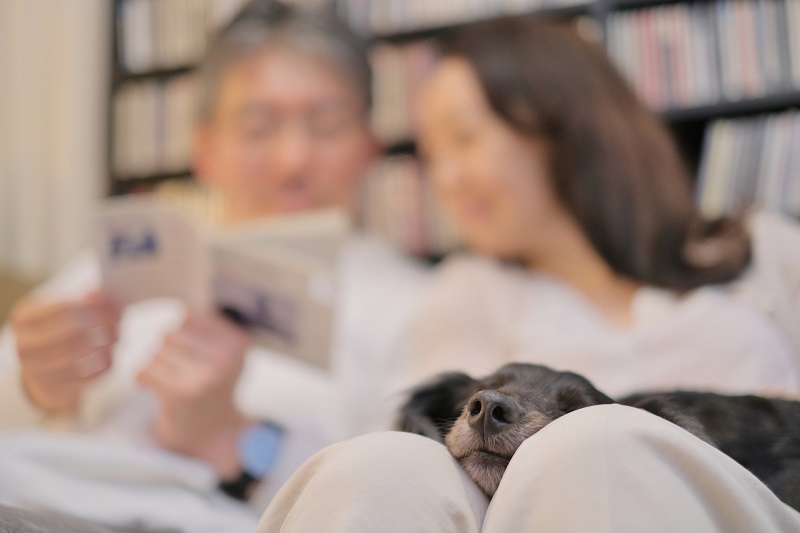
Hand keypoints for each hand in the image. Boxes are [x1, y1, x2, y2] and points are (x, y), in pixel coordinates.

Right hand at [10, 290, 120, 413]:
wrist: (42, 371)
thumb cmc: (57, 332)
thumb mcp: (62, 310)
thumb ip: (84, 301)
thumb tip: (101, 294)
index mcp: (24, 318)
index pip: (63, 307)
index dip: (94, 305)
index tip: (112, 303)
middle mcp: (25, 345)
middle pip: (74, 330)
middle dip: (103, 322)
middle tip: (119, 320)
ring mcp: (37, 371)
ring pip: (82, 354)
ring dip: (107, 342)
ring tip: (115, 337)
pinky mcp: (55, 391)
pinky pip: (91, 375)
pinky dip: (106, 362)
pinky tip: (108, 354)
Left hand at [137, 311, 250, 478]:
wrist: (214, 435)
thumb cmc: (213, 389)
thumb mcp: (225, 354)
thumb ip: (208, 329)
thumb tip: (180, 305)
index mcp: (237, 342)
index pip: (188, 315)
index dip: (180, 333)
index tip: (187, 352)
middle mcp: (225, 358)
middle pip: (170, 334)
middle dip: (167, 351)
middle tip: (179, 371)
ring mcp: (204, 376)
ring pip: (156, 352)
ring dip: (156, 366)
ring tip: (172, 382)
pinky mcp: (180, 394)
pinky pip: (143, 370)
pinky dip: (143, 379)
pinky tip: (157, 389)